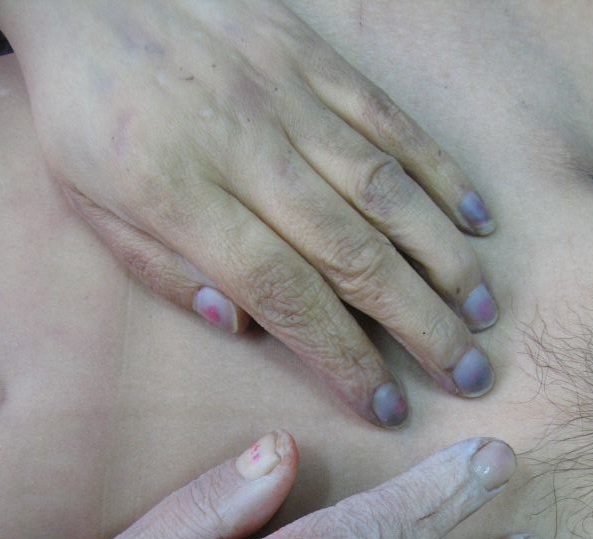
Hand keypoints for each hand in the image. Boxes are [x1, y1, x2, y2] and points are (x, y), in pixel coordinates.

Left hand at [1, 0, 499, 426]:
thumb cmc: (87, 108)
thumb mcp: (90, 205)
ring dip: (444, 260)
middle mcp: (250, 154)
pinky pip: (388, 120)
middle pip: (354, 256)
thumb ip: (163, 272)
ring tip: (483, 314)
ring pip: (387, 193)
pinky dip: (439, 172)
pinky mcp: (311, 57)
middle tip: (469, 373)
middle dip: (421, 325)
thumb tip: (242, 329)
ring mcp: (287, 99)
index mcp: (186, 200)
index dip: (344, 358)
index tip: (386, 405)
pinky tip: (476, 219)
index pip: (287, 297)